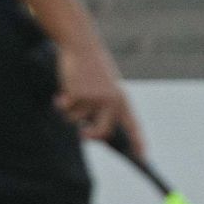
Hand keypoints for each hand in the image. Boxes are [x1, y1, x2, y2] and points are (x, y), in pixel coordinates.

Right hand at [55, 38, 142, 154]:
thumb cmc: (92, 70)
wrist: (81, 45)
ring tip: (75, 91)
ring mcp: (94, 99)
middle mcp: (111, 101)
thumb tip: (90, 134)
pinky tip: (64, 89)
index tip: (143, 158)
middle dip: (91, 135)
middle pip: (103, 132)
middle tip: (84, 134)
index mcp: (122, 99)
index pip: (132, 126)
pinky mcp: (77, 95)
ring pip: (77, 121)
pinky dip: (61, 102)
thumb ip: (101, 110)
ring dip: (71, 110)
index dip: (138, 143)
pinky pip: (65, 110)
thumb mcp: (103, 88)